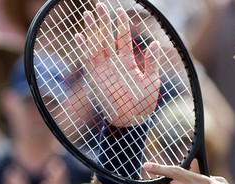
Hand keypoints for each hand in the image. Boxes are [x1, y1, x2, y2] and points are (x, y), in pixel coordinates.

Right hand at [75, 2, 161, 126]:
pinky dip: (83, 48)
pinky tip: (79, 36)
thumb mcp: (152, 81)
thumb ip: (151, 62)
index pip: (123, 38)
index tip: (119, 11)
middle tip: (100, 6)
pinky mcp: (95, 77)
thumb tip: (155, 43)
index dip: (121, 24)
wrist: (132, 120)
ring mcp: (103, 68)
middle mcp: (114, 62)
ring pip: (95, 45)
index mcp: (128, 61)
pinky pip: (87, 60)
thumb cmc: (144, 102)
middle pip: (106, 37)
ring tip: (88, 15)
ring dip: (92, 31)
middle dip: (103, 22)